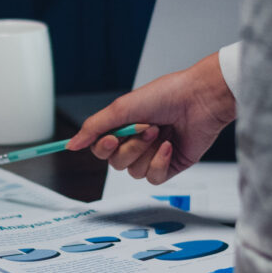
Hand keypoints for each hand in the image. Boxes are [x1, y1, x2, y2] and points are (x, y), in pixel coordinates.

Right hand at [67, 52, 234, 183]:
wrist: (200, 99)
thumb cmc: (165, 95)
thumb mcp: (122, 108)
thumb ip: (94, 127)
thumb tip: (71, 144)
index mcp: (123, 126)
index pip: (101, 149)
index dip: (104, 147)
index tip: (112, 138)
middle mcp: (136, 142)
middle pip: (115, 163)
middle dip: (130, 147)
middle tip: (146, 128)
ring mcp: (153, 155)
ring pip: (133, 172)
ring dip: (146, 152)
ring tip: (161, 133)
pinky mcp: (170, 165)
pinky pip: (154, 177)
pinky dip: (160, 162)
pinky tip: (170, 146)